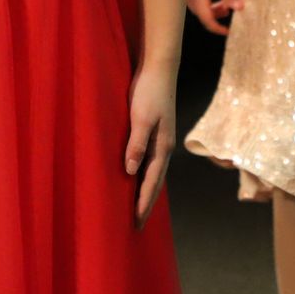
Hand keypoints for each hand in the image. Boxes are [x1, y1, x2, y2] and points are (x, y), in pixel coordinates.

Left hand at [125, 64, 176, 226]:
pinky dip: (144, 175)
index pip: (151, 182)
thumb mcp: (140, 118)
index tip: (136, 223)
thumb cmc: (148, 91)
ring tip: (138, 208)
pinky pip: (150, 161)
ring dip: (146, 191)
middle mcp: (163, 147)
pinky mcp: (155, 132)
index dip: (143, 203)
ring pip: (153, 173)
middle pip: (155, 182)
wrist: (159, 68)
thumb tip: (130, 172)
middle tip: (137, 225)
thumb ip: (136, 144)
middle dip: (147, 203)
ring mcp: (161, 140)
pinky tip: (136, 177)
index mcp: (162, 147)